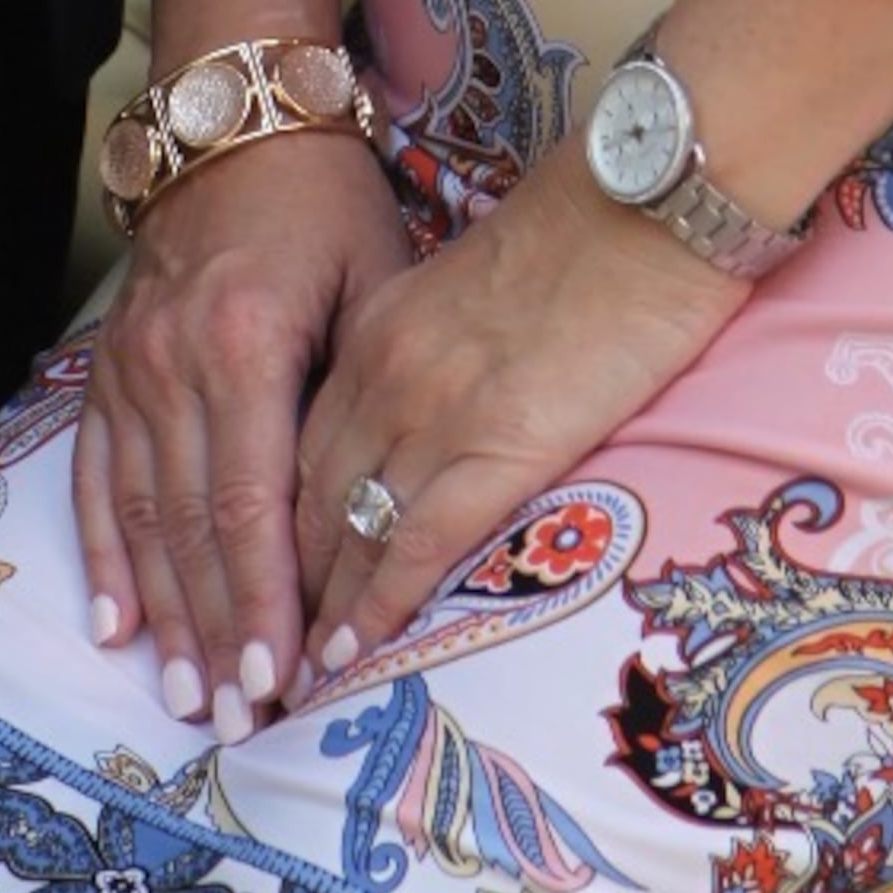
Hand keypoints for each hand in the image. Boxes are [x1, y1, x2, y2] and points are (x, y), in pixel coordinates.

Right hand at [71, 132, 412, 735]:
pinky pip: (95, 473)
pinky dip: (102, 552)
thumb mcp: (372, 276)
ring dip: (162, 612)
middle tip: (233, 718)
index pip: (250, 501)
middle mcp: (175, 361)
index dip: (262, 597)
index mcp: (247, 340)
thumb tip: (388, 510)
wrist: (232, 115)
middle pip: (191, 525)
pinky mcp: (109, 365)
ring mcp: (131, 365)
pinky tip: (113, 621)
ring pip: (140, 512)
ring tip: (181, 694)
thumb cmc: (324, 199)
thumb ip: (367, 388)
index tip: (278, 677)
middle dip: (214, 630)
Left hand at [296, 159, 743, 676]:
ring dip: (310, 615)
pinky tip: (352, 655)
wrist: (643, 208)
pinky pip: (416, 542)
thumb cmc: (584, 244)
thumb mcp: (473, 294)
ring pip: (342, 529)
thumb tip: (424, 425)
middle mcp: (384, 373)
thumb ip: (432, 356)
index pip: (294, 446)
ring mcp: (434, 411)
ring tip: (287, 683)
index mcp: (376, 330)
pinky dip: (375, 606)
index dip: (266, 527)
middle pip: (300, 497)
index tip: (250, 588)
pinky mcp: (495, 446)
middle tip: (249, 656)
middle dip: (269, 584)